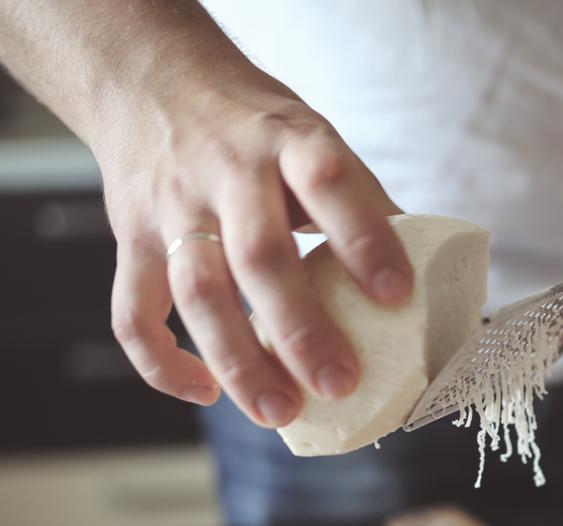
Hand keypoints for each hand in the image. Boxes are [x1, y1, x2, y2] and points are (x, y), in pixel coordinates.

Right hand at [100, 79, 411, 426]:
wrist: (151, 78)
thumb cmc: (255, 129)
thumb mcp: (313, 138)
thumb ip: (362, 203)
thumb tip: (432, 276)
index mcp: (287, 142)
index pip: (329, 182)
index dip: (364, 240)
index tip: (398, 296)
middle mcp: (226, 172)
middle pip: (259, 256)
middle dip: (301, 329)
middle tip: (341, 383)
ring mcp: (172, 207)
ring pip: (197, 292)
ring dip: (238, 360)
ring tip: (279, 411)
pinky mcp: (130, 239)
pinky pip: (133, 311)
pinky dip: (162, 362)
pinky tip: (206, 393)